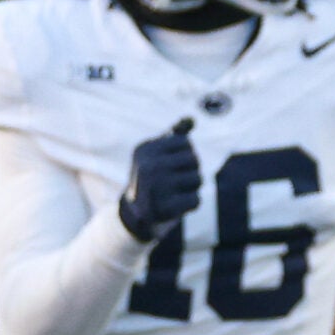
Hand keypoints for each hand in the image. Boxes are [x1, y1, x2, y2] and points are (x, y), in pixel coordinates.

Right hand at [119, 117, 200, 240]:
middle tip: (175, 182)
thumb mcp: (158, 154)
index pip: (185, 143)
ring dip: (192, 188)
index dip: (185, 154)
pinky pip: (196, 200)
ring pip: (198, 179)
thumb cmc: (153, 179)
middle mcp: (148, 166)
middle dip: (191, 171)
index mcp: (145, 149)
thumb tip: (191, 119)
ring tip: (175, 193)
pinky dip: (191, 203)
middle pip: (194, 160)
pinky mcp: (164, 208)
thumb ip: (175, 136)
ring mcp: (155, 188)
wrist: (136, 215)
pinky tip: (177, 206)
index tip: (171, 165)